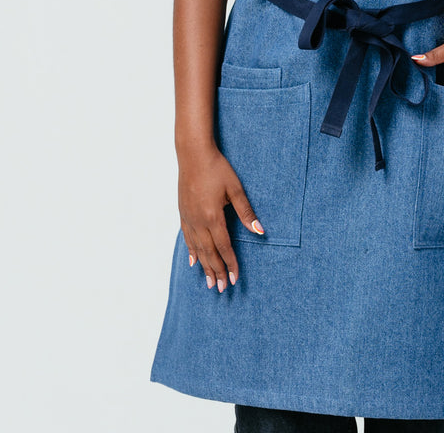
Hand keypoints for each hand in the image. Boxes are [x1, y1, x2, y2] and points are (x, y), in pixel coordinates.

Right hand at [178, 144, 262, 291]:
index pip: (224, 247)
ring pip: (197, 249)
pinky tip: (193, 261)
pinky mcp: (183, 213)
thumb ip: (246, 212)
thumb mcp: (236, 189)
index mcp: (213, 217)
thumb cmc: (217, 169)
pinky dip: (191, 251)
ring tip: (209, 282)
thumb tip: (260, 231)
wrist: (193, 154)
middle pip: (209, 253)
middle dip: (217, 271)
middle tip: (222, 289)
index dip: (230, 264)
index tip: (235, 279)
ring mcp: (188, 218)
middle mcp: (198, 221)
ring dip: (204, 266)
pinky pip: (187, 238)